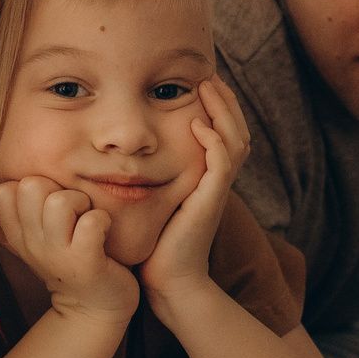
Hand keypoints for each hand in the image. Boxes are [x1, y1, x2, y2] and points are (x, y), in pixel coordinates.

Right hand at [0, 176, 139, 323]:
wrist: (94, 310)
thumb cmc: (71, 262)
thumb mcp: (39, 240)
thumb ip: (25, 213)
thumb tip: (8, 178)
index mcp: (18, 235)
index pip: (2, 191)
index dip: (27, 185)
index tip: (46, 203)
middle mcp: (32, 244)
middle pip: (30, 186)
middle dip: (56, 188)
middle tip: (73, 209)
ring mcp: (58, 255)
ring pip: (59, 201)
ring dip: (81, 202)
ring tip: (87, 218)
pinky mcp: (86, 263)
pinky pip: (91, 222)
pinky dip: (102, 219)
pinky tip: (104, 230)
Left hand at [137, 80, 248, 314]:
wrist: (168, 281)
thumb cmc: (155, 243)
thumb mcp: (153, 199)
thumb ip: (149, 175)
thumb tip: (121, 152)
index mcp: (207, 178)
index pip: (223, 133)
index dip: (217, 107)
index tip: (200, 82)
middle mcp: (217, 181)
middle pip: (237, 130)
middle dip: (225, 101)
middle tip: (209, 76)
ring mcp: (216, 191)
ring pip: (235, 141)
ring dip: (222, 112)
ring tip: (207, 88)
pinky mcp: (210, 202)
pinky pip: (223, 164)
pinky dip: (214, 142)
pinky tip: (198, 126)